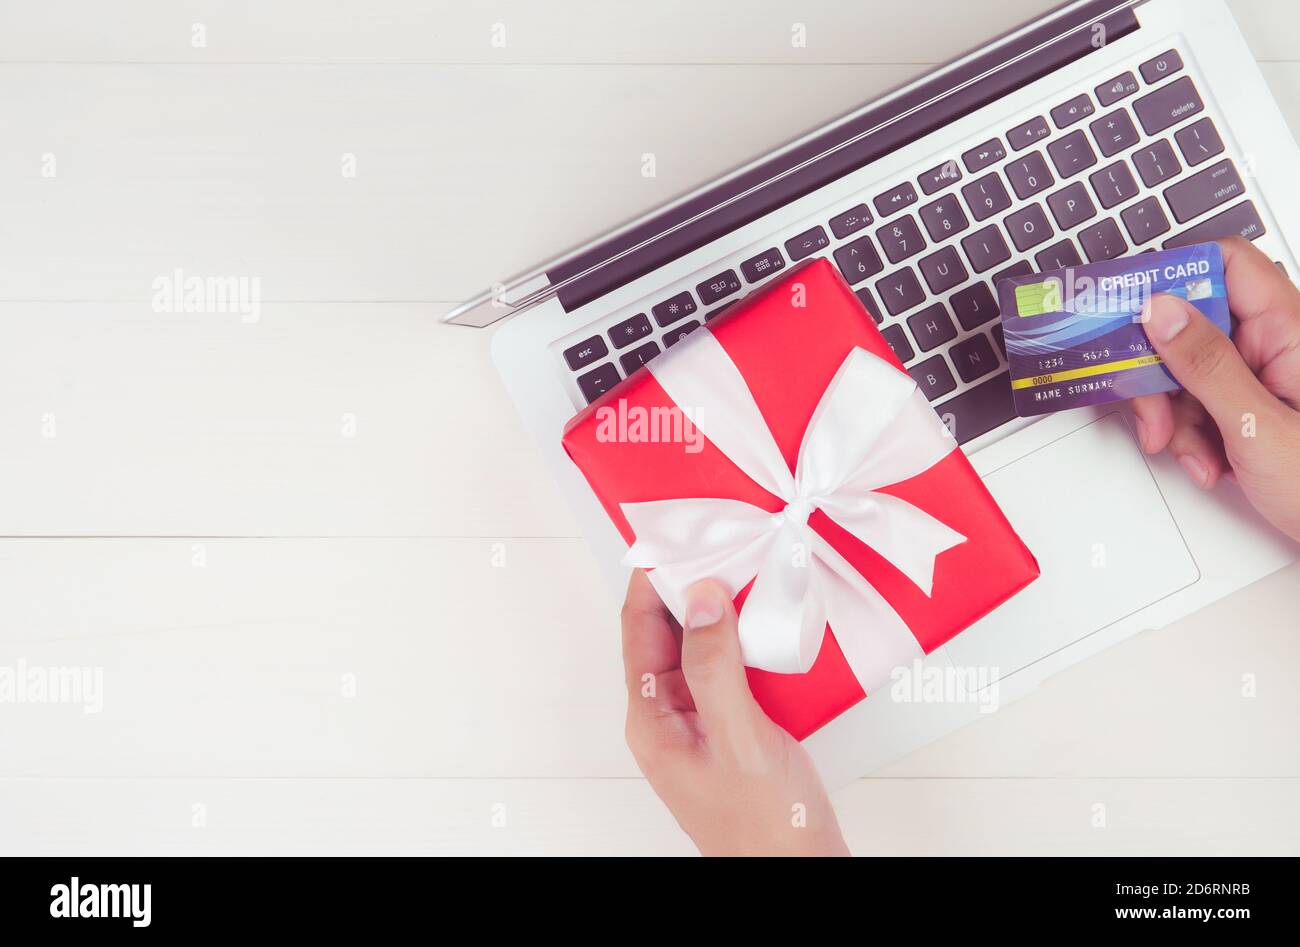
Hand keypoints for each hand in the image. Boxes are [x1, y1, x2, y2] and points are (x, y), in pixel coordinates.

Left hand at [620, 570, 848, 855]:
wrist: (802, 873)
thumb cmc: (766, 826)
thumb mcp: (738, 737)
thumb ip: (715, 666)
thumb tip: (699, 599)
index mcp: (653, 720)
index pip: (638, 629)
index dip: (651, 580)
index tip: (674, 537)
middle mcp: (670, 718)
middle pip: (668, 633)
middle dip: (690, 587)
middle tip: (720, 542)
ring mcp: (701, 723)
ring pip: (703, 648)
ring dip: (723, 612)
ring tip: (748, 571)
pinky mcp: (734, 728)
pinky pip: (732, 669)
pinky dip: (749, 640)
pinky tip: (773, 624)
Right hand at [1133, 237, 1299, 541]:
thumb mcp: (1258, 428)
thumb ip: (1205, 364)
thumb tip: (1160, 309)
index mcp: (1292, 330)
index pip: (1226, 264)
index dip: (1175, 279)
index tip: (1131, 313)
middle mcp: (1279, 344)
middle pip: (1193, 324)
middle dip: (1162, 372)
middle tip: (1152, 410)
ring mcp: (1265, 376)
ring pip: (1187, 370)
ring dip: (1174, 415)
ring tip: (1194, 454)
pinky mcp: (1253, 406)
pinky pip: (1200, 402)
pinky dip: (1190, 434)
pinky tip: (1208, 461)